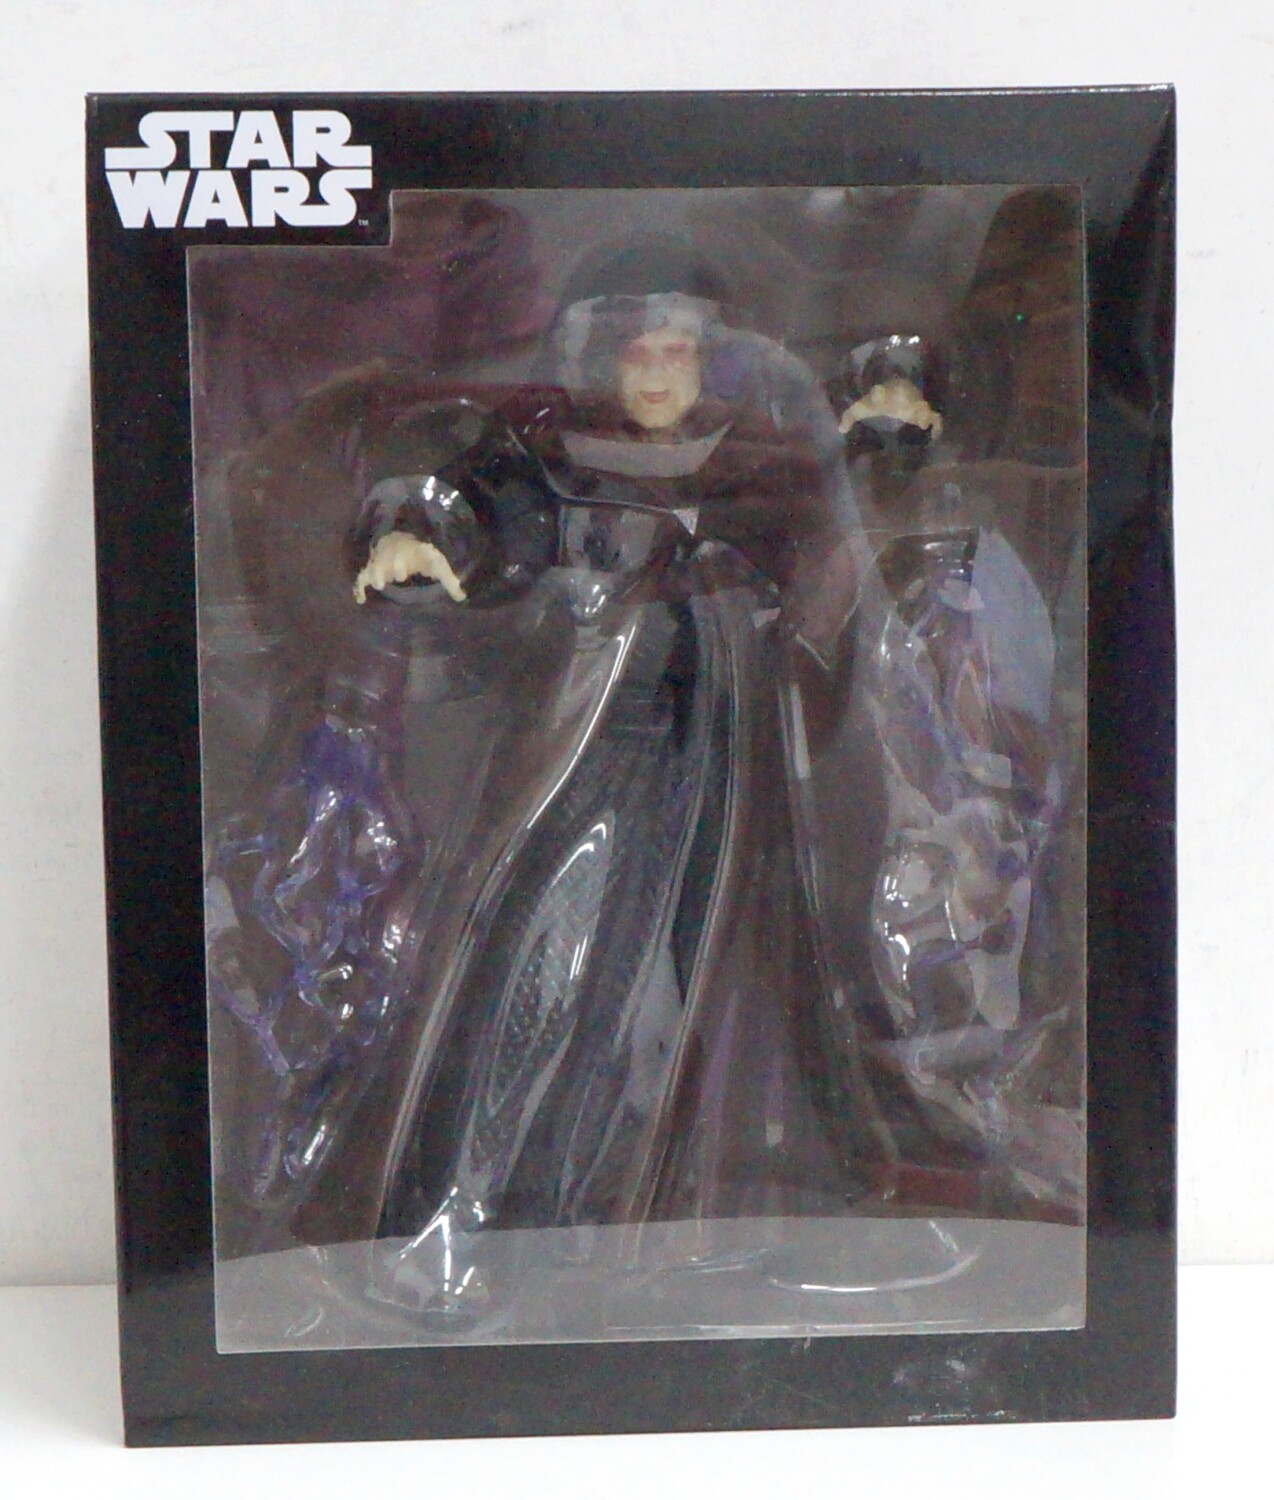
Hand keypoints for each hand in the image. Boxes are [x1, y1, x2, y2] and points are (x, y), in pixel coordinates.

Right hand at [353, 532, 467, 603]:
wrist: (398, 541)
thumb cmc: (420, 556)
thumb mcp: (437, 565)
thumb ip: (449, 580)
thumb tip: (462, 597)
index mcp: (415, 552)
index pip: (416, 552)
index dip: (420, 557)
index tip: (419, 566)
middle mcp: (396, 554)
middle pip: (393, 556)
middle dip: (396, 564)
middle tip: (401, 575)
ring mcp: (382, 562)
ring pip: (376, 565)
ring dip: (376, 573)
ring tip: (379, 585)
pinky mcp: (371, 570)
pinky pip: (362, 577)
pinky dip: (359, 587)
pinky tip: (361, 600)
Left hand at [838, 378, 942, 437]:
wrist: (896, 389)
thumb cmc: (877, 401)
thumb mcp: (862, 407)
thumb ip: (850, 416)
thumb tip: (840, 429)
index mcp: (883, 395)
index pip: (880, 392)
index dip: (879, 393)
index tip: (878, 393)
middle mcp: (900, 397)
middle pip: (906, 397)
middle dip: (907, 401)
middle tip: (907, 410)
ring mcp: (913, 403)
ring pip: (921, 405)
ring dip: (922, 412)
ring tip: (921, 423)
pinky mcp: (922, 412)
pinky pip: (934, 417)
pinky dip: (936, 424)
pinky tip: (935, 435)